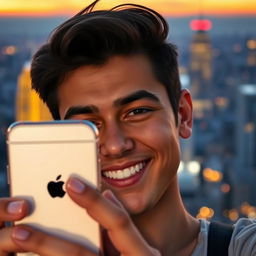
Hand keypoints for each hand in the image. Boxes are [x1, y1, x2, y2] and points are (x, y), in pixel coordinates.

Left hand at [0, 178, 160, 255]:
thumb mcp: (137, 248)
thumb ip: (121, 224)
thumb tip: (107, 194)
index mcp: (140, 253)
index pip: (118, 222)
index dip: (95, 202)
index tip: (72, 183)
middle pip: (81, 252)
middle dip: (48, 241)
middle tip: (22, 227)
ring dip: (41, 254)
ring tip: (18, 242)